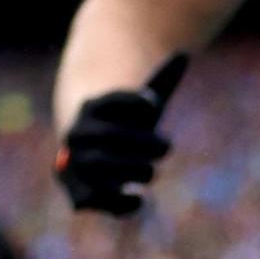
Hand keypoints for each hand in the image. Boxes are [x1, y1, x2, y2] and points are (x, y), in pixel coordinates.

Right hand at [57, 54, 189, 216]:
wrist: (91, 156)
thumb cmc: (124, 126)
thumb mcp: (142, 104)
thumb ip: (161, 82)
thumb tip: (184, 54)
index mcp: (92, 108)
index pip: (111, 100)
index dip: (135, 101)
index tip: (153, 106)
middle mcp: (77, 136)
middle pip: (109, 136)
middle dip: (143, 142)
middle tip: (167, 146)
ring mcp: (75, 165)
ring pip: (98, 166)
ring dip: (131, 169)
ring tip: (149, 171)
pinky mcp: (79, 194)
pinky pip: (93, 201)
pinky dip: (117, 204)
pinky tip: (140, 200)